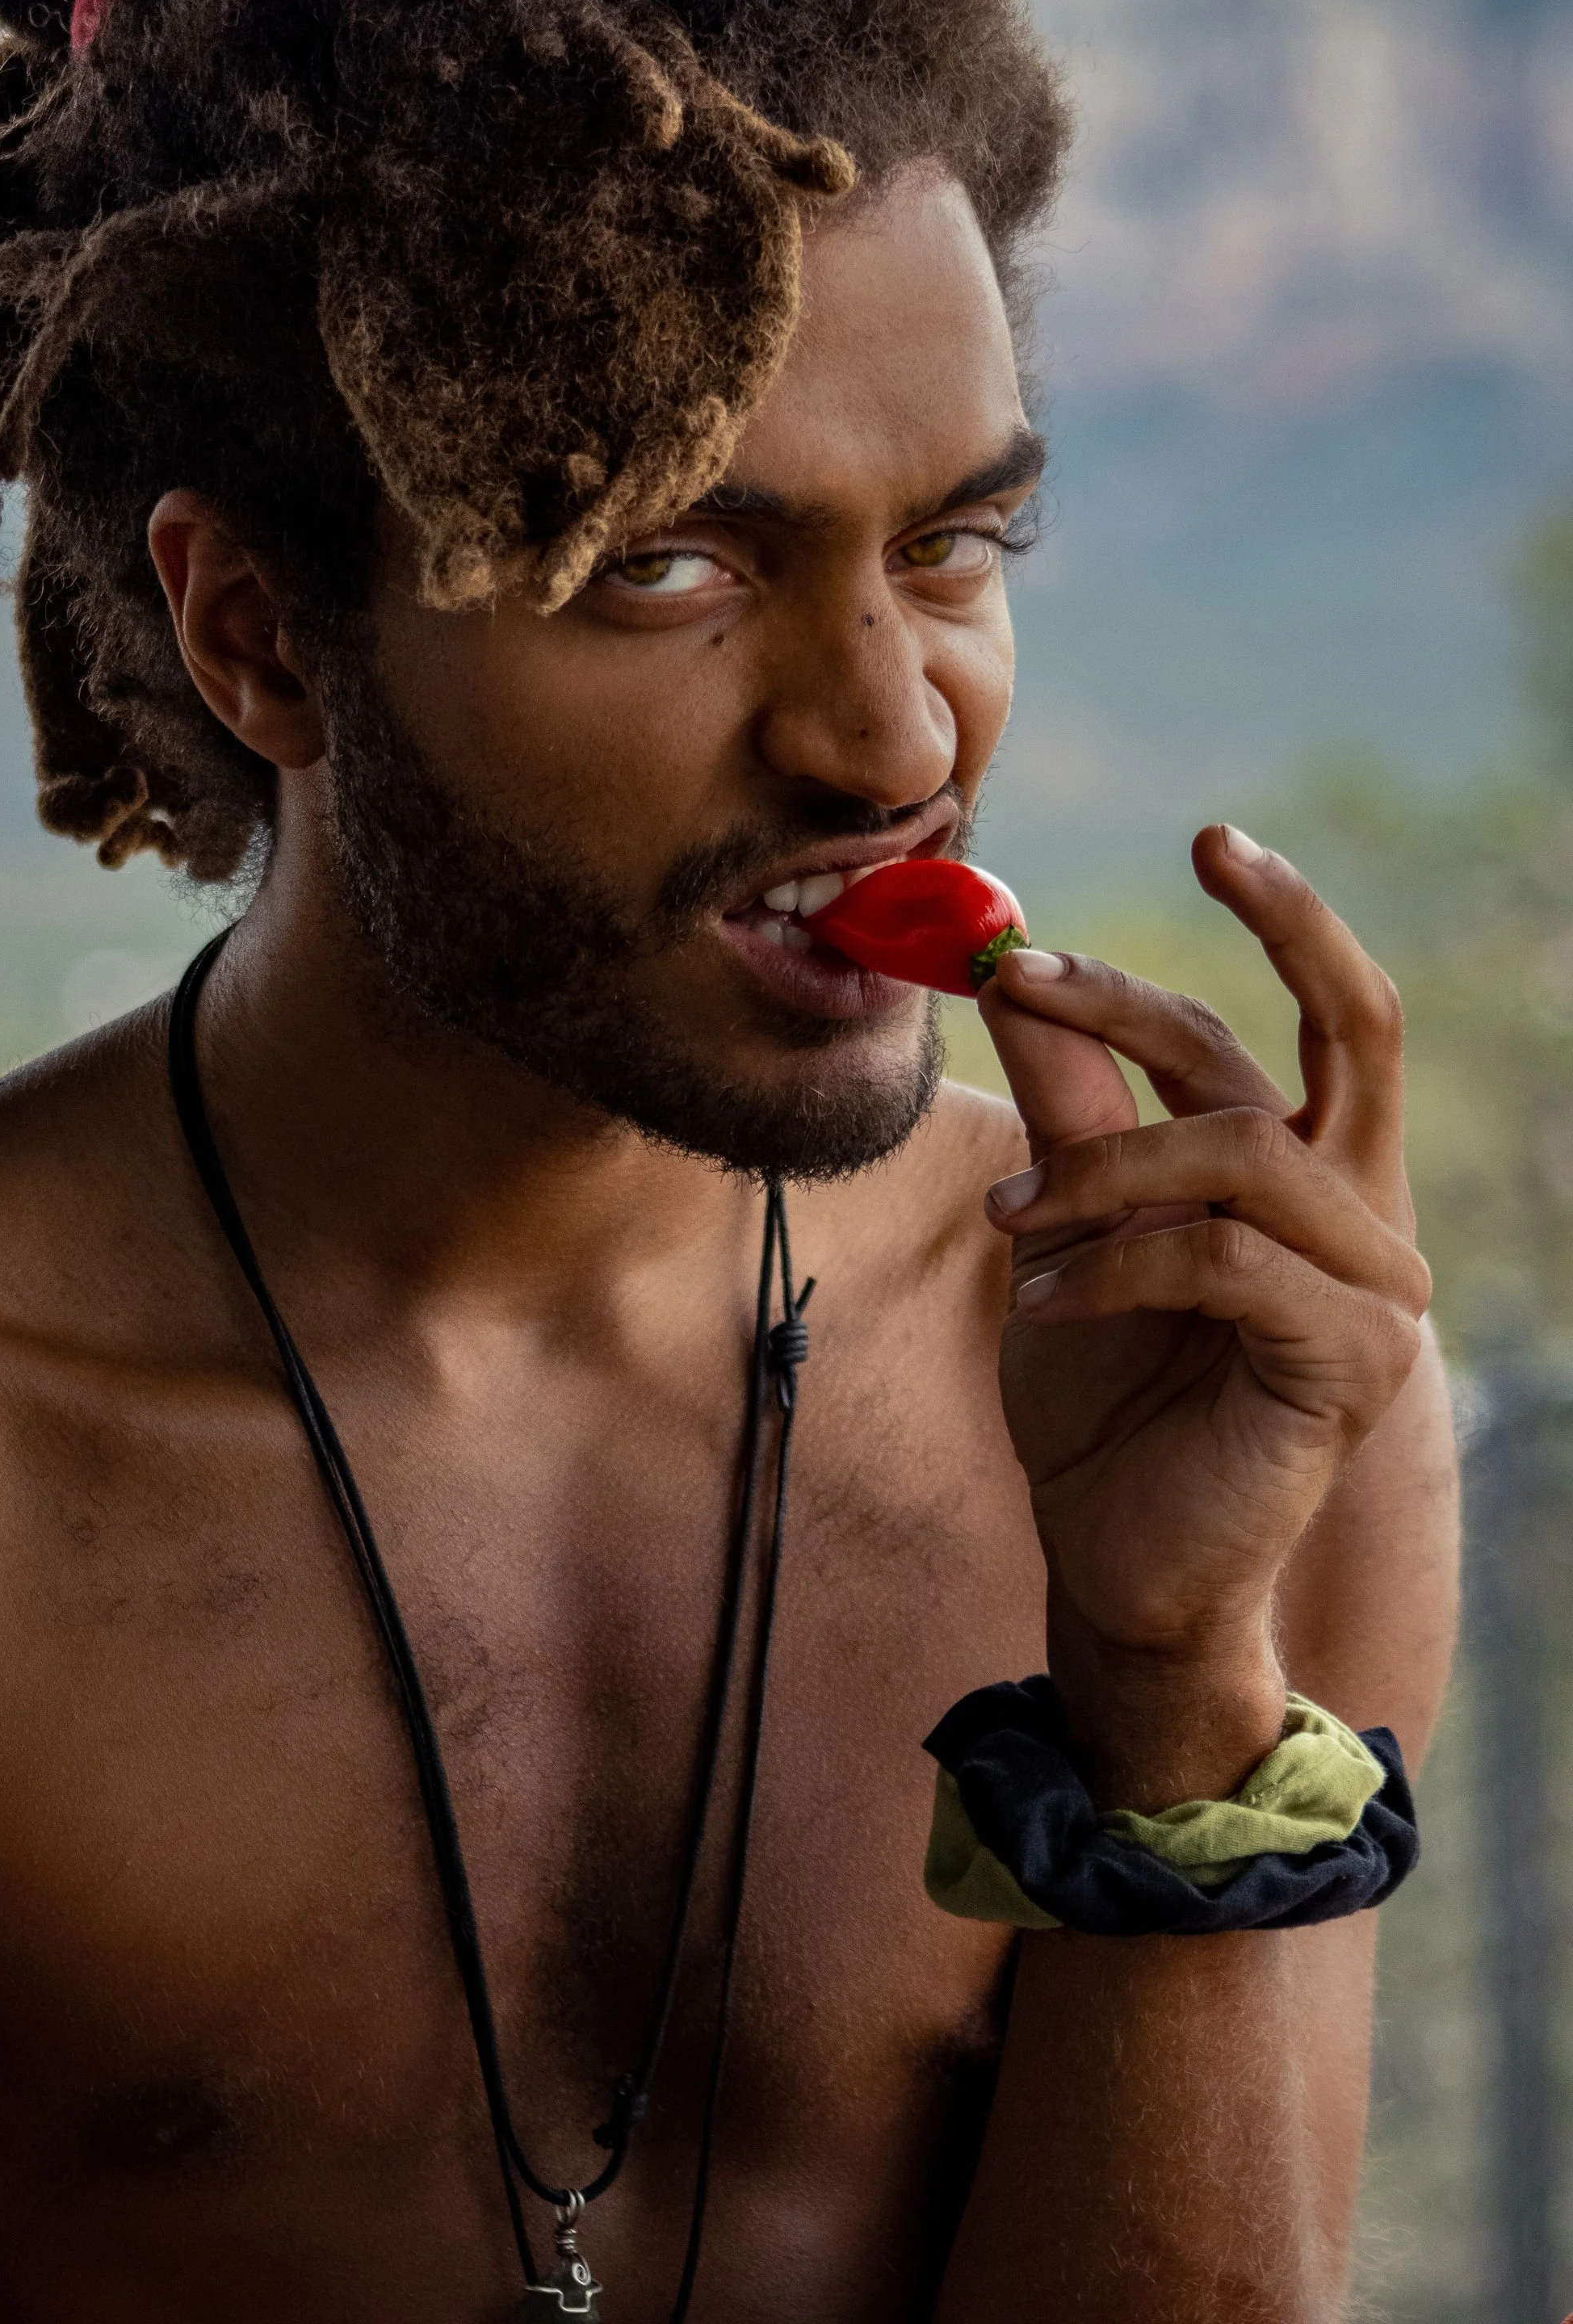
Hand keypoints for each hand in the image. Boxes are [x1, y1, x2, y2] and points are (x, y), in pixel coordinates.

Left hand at [978, 825, 1428, 1803]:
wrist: (1115, 1558)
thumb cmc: (1101, 1393)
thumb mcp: (1070, 1220)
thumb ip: (1069, 1101)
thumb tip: (1015, 963)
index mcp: (1315, 1169)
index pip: (1331, 1014)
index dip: (1287, 914)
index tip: (1213, 833)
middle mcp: (1367, 1213)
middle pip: (1347, 1035)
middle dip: (1250, 948)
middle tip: (1059, 956)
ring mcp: (1377, 1289)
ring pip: (1242, 1151)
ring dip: (1104, 1168)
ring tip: (1015, 1217)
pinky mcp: (1349, 1360)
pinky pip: (1219, 1261)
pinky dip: (1112, 1263)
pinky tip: (1041, 1298)